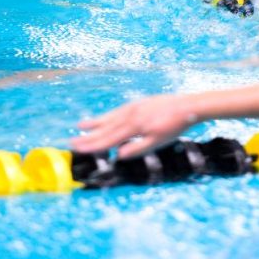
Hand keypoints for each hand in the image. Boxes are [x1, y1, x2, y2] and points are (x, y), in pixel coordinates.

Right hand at [71, 94, 198, 158]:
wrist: (187, 106)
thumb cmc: (174, 126)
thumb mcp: (158, 141)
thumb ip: (138, 148)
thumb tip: (119, 155)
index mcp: (134, 127)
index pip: (109, 139)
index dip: (93, 145)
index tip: (78, 149)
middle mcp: (130, 116)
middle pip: (105, 129)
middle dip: (88, 136)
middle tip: (71, 142)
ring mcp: (133, 108)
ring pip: (109, 118)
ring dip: (94, 124)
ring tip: (80, 126)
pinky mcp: (137, 104)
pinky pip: (117, 111)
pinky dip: (107, 116)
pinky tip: (103, 119)